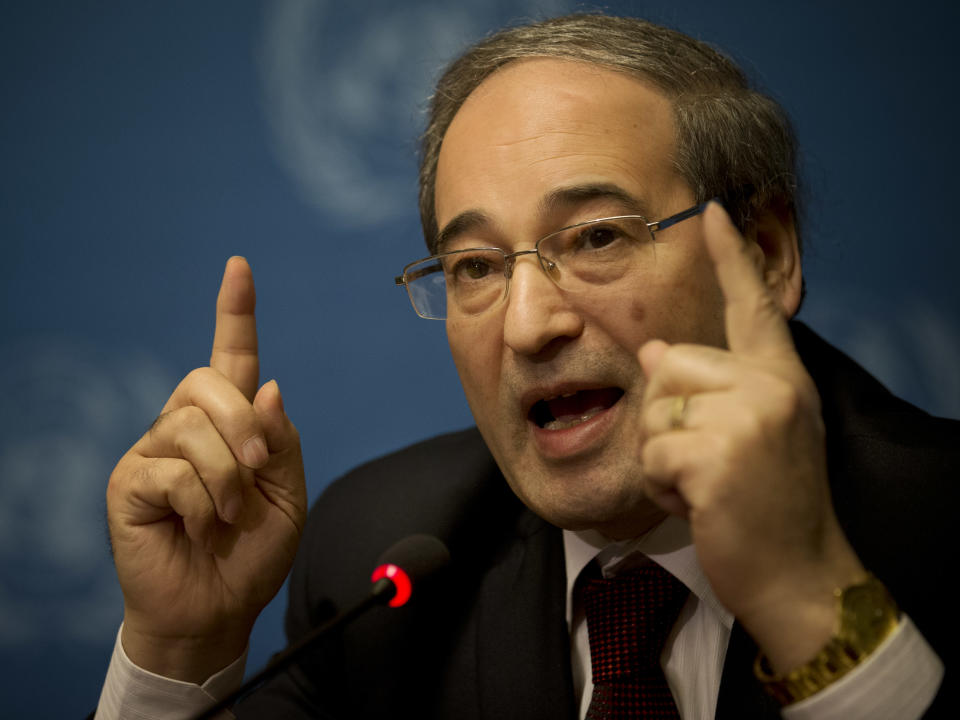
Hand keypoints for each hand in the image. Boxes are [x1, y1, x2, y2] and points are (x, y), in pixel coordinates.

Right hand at [106, 257, 306, 681]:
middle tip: (257, 471)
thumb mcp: (287, 493)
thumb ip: (279, 440)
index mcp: (231, 422)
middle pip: (207, 381)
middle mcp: (187, 425)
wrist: (219, 608)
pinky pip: (172, 470)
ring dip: (226, 475)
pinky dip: (203, 504)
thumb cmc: (252, 551)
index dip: (234, 312)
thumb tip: (266, 386)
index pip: (231, 356)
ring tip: (230, 515)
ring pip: (190, 425)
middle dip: (242, 424)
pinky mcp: (130, 481)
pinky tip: (202, 528)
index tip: (239, 267)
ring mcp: (154, 450)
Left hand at [639, 204, 863, 671]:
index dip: (731, 258)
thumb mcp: (751, 435)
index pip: (751, 307)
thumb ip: (712, 388)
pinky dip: (664, 486)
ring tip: (707, 483)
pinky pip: (652, 453)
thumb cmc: (767, 504)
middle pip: (669, 364)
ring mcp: (750, 418)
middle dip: (667, 418)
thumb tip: (655, 349)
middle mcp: (772, 386)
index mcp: (781, 377)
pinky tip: (700, 503)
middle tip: (710, 462)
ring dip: (664, 456)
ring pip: (654, 410)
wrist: (799, 573)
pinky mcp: (719, 454)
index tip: (712, 211)